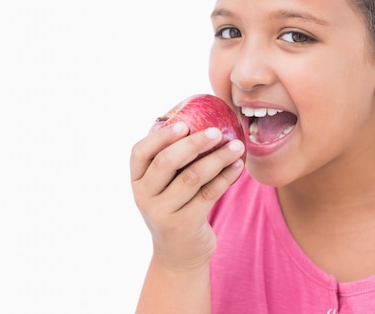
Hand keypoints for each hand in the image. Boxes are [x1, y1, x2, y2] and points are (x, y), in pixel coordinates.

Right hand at [130, 121, 244, 269]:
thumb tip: (198, 119)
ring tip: (237, 146)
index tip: (185, 123)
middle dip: (194, 143)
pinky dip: (225, 177)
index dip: (161, 136)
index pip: (140, 152)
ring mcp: (162, 212)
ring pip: (192, 177)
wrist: (177, 254)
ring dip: (217, 158)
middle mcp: (144, 196)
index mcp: (137, 180)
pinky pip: (208, 194)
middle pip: (167, 162)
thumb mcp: (163, 186)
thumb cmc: (175, 206)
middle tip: (216, 132)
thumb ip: (171, 159)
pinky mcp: (184, 224)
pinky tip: (237, 166)